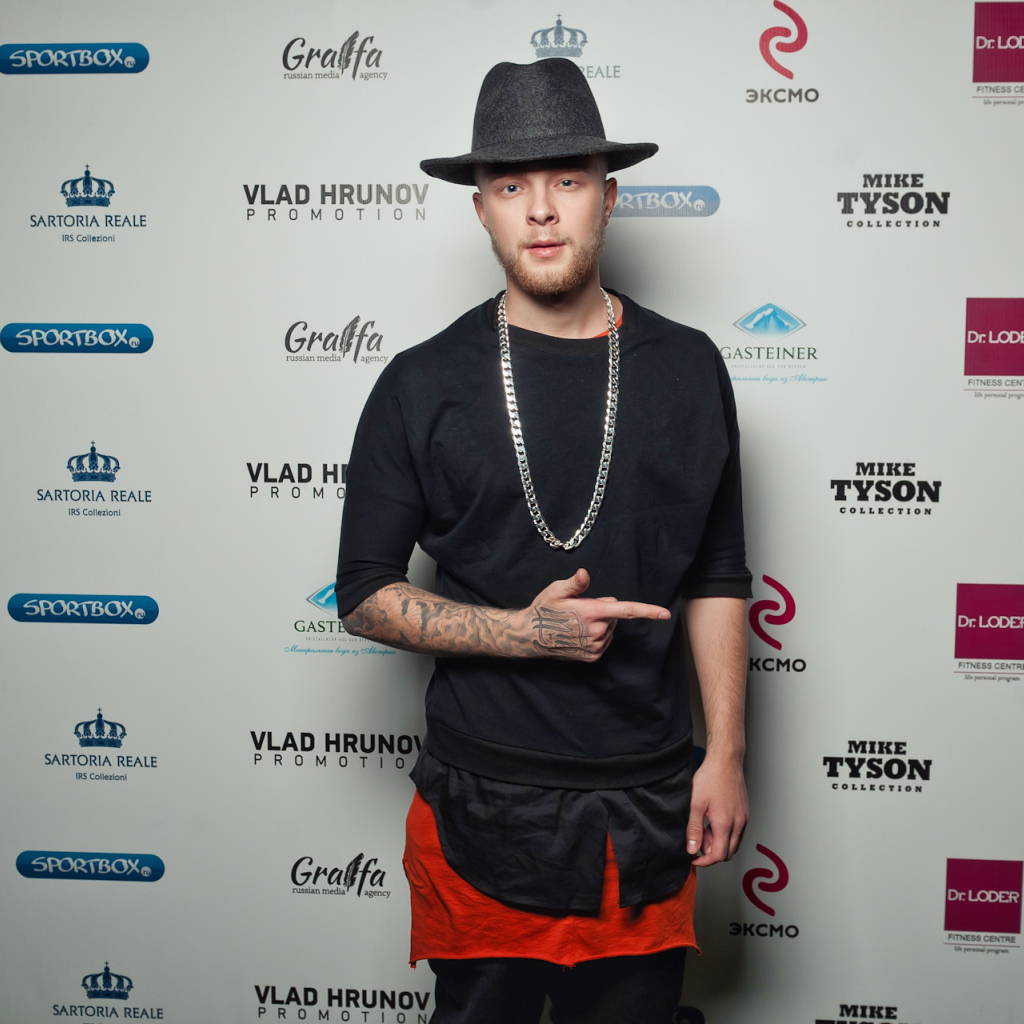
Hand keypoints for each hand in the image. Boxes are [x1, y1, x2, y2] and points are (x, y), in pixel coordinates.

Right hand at [524, 568, 669, 661]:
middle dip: (603, 609)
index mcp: (592, 612)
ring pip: (609, 628)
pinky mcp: (593, 656)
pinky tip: (578, 633)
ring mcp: (595, 646)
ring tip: (576, 622)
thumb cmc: (543, 609)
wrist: (530, 636)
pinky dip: (596, 635)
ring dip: (599, 623)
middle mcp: (597, 631)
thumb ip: (575, 583)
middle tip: (580, 608)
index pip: (626, 610)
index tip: (666, 613)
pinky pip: (604, 641)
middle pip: (614, 615)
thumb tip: (584, 573)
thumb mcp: (556, 590)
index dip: (648, 611)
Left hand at [685, 755, 748, 866]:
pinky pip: (738, 832)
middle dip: (711, 852)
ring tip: (705, 828)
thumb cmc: (711, 777)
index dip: (705, 861)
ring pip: (734, 843)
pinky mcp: (745, 812)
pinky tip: (714, 821)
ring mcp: (744, 818)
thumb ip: (693, 828)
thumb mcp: (696, 803)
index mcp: (726, 823)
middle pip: (728, 853)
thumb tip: (691, 848)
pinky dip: (726, 834)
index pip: (719, 855)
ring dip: (719, 843)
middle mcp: (739, 823)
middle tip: (698, 838)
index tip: (694, 858)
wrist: (725, 761)